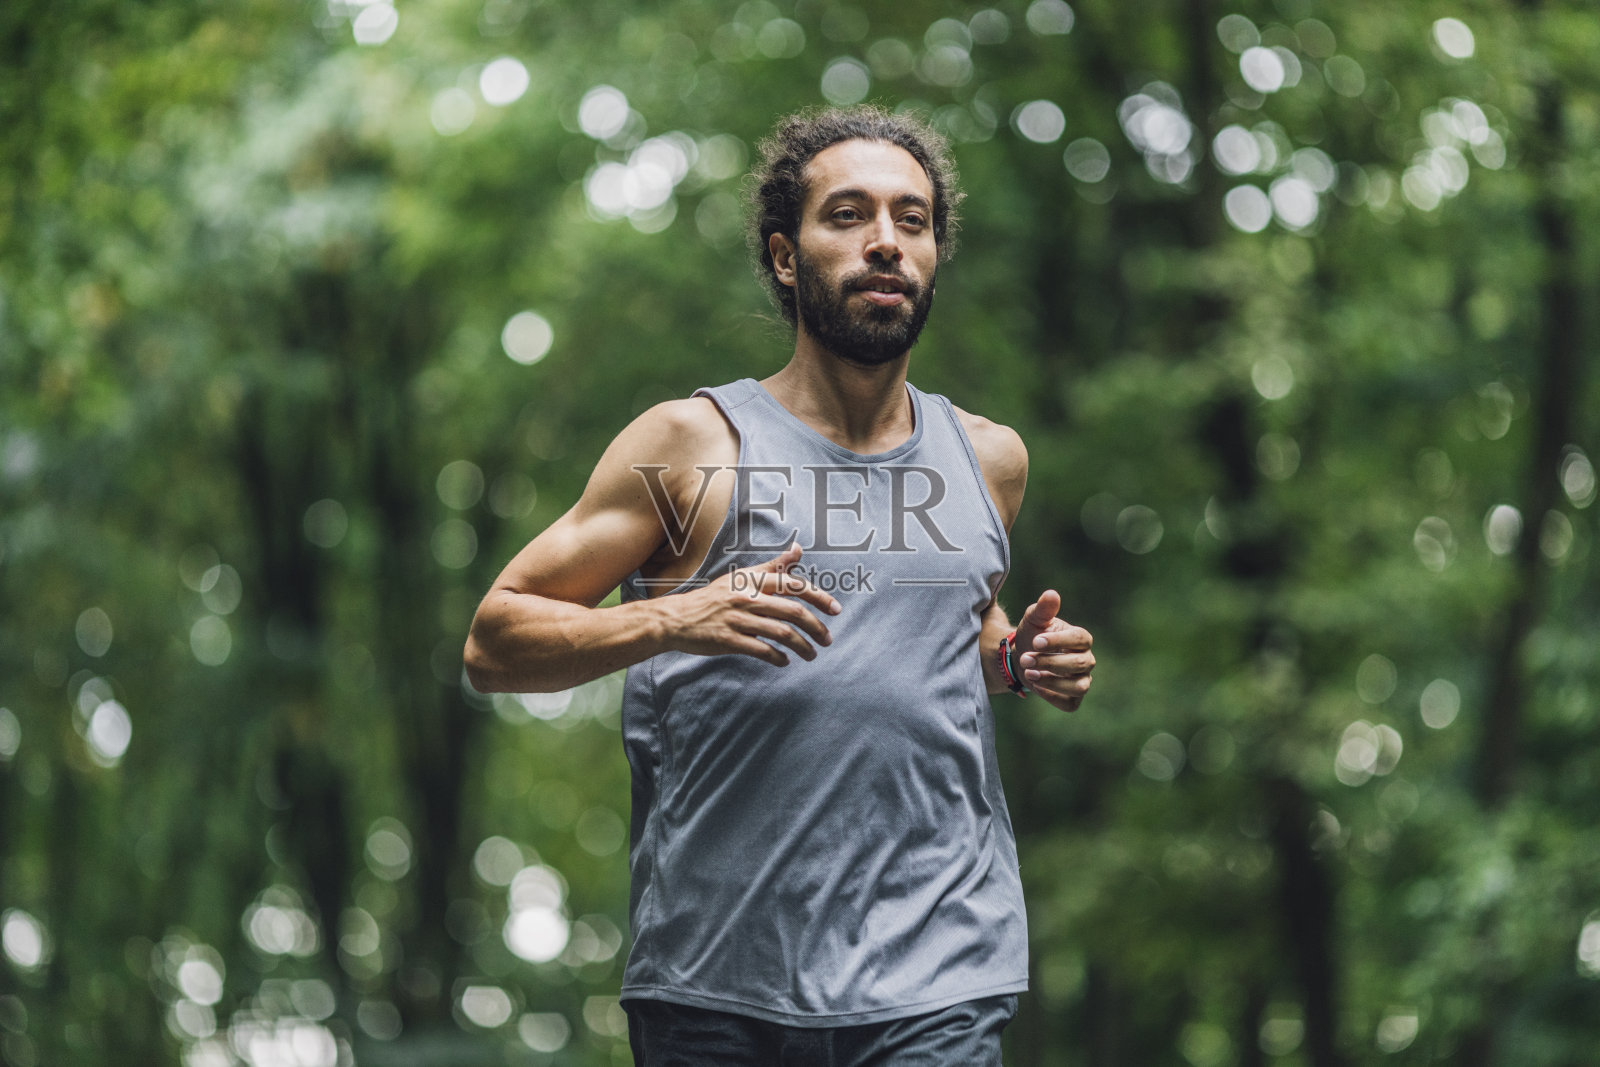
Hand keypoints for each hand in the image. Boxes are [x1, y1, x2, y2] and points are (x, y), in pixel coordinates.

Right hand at [666, 543, 841, 665]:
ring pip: (781, 633)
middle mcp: (747, 597)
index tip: (836, 610)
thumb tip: (798, 549)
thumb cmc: (714, 597)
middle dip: (816, 627)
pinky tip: (785, 661)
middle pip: (792, 611)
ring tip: (812, 654)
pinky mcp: (729, 640)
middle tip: (827, 639)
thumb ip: (773, 566)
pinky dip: (778, 658)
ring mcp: (738, 619)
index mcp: (752, 580)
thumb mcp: (742, 577)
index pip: (794, 585)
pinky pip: (762, 650)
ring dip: (802, 647)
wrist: (677, 618)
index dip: (819, 597)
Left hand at [1014, 589, 1093, 711]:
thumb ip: (1043, 608)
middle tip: (1026, 659)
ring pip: (1079, 687)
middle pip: (1080, 664)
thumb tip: (1051, 594)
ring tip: (1029, 674)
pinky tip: (1036, 687)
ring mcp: (1082, 680)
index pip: (1080, 639)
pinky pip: (1070, 703)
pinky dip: (1054, 697)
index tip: (1036, 641)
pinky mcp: (1073, 698)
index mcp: (1080, 639)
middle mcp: (1086, 660)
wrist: (1022, 658)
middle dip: (1051, 662)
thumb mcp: (1034, 619)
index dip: (1060, 641)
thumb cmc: (1033, 635)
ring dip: (1053, 682)